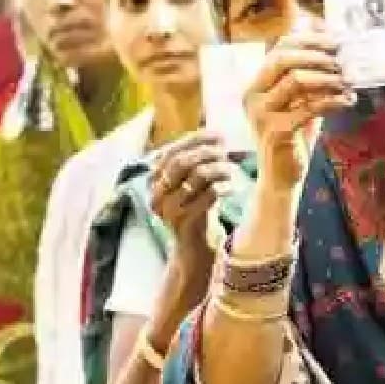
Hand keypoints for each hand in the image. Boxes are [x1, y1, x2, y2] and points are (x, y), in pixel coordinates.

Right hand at [149, 130, 238, 260]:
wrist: (194, 248)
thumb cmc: (197, 210)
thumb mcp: (193, 183)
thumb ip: (196, 161)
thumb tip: (216, 135)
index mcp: (154, 181)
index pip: (171, 151)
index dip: (195, 140)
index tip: (218, 135)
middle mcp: (156, 194)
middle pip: (180, 162)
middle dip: (206, 153)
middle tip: (225, 153)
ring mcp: (168, 210)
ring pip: (195, 177)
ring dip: (217, 169)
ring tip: (230, 170)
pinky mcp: (183, 223)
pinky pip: (206, 197)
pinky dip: (222, 188)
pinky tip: (230, 188)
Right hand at [244, 32, 354, 189]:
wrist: (281, 177)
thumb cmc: (293, 135)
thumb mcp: (299, 101)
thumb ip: (308, 77)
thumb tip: (332, 47)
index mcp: (256, 84)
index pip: (279, 48)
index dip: (309, 39)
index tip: (336, 40)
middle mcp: (252, 96)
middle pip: (282, 58)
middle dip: (317, 55)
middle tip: (343, 60)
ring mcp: (261, 114)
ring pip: (295, 80)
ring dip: (328, 78)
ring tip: (348, 81)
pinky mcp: (276, 132)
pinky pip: (309, 107)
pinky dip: (333, 101)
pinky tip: (348, 100)